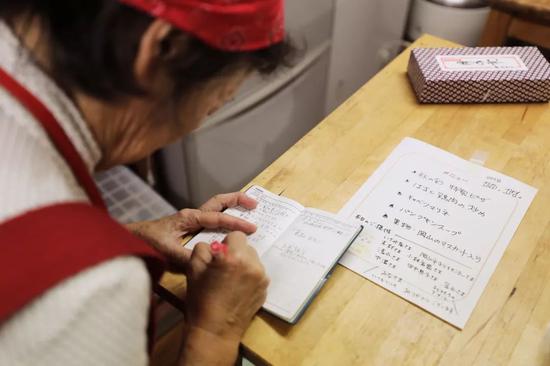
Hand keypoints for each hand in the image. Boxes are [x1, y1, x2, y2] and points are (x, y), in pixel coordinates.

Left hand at [126, 192, 256, 269]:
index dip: (235, 223)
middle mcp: (192, 215)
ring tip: (249, 209)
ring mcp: (191, 220)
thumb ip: (185, 256)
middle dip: (237, 200)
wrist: (131, 239)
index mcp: (189, 218)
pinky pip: (211, 219)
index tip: (251, 229)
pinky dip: (224, 218)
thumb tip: (205, 260)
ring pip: (216, 208)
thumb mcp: (165, 250)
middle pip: (219, 202)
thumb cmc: (146, 241)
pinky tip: (230, 228)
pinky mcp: (189, 227)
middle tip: (254, 203)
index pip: (217, 218)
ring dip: (232, 207)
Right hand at [180, 232, 268, 364]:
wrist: (215, 330)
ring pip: (253, 260)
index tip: (219, 256)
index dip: (226, 244)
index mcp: (234, 257)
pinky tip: (238, 290)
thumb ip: (203, 249)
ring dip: (244, 265)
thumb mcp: (193, 268)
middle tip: (224, 269)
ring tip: (231, 281)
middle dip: (236, 253)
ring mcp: (262, 278)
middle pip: (247, 247)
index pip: (237, 235)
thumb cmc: (201, 299)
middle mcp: (252, 265)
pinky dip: (249, 277)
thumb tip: (215, 246)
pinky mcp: (265, 289)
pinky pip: (258, 274)